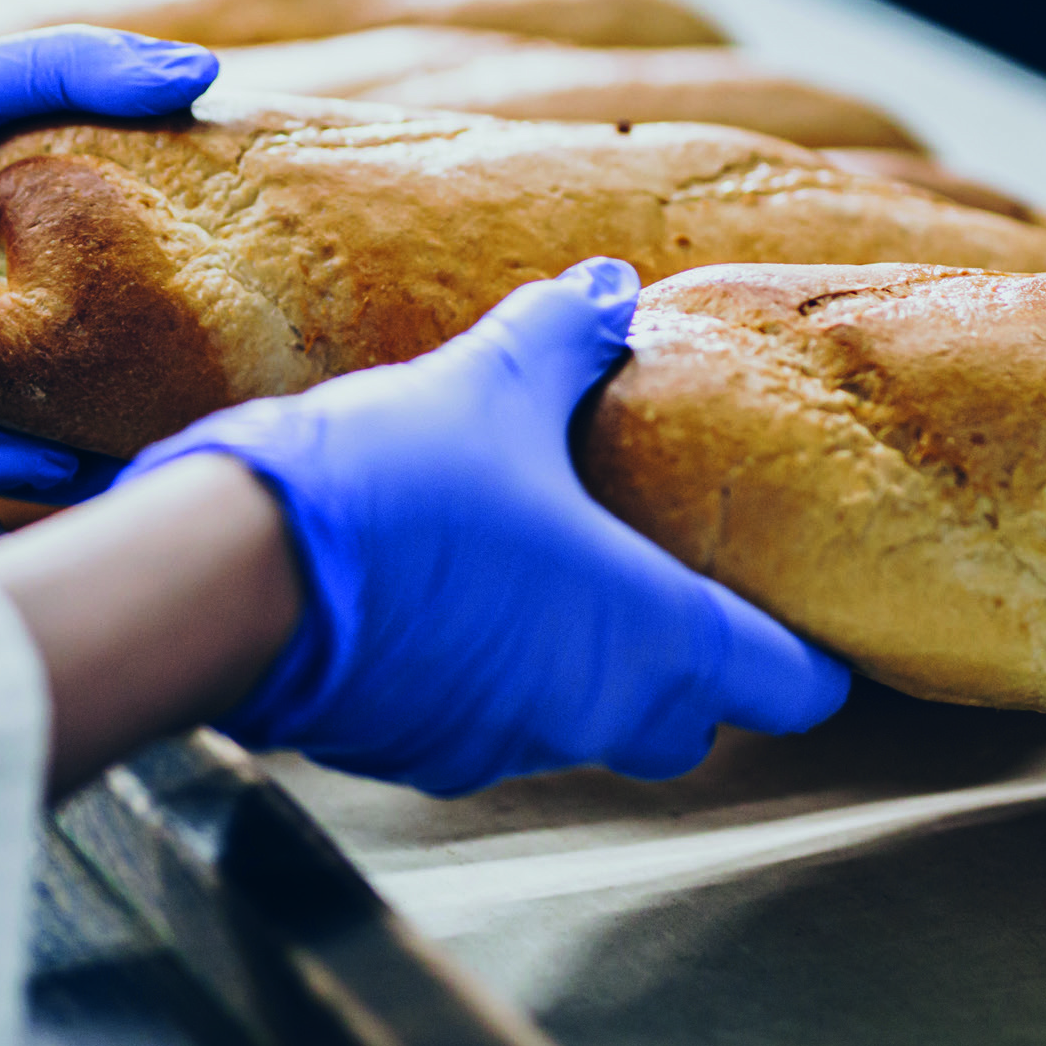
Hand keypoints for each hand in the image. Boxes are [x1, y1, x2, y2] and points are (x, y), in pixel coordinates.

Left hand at [0, 28, 215, 493]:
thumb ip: (73, 69)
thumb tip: (205, 75)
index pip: (86, 262)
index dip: (153, 279)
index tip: (225, 292)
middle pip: (54, 354)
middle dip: (121, 380)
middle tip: (200, 390)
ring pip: (5, 421)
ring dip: (68, 441)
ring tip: (139, 444)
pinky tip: (43, 461)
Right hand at [122, 258, 850, 793]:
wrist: (234, 577)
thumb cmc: (394, 489)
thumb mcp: (493, 386)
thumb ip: (566, 339)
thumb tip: (609, 291)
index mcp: (654, 636)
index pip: (791, 687)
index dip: (811, 656)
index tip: (806, 614)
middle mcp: (597, 711)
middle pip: (694, 718)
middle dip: (701, 663)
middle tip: (677, 573)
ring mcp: (508, 746)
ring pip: (593, 723)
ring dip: (593, 663)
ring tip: (564, 567)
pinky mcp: (423, 754)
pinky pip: (499, 723)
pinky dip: (504, 673)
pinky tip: (465, 595)